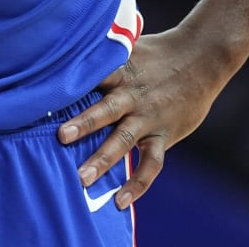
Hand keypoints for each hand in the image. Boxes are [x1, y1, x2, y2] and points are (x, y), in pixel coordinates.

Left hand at [56, 28, 232, 209]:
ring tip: (82, 179)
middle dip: (84, 123)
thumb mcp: (128, 46)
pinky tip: (121, 202)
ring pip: (124, 139)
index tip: (46, 95)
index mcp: (121, 71)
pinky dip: (138, 184)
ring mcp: (148, 117)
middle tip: (61, 137)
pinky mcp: (163, 135)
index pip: (93, 77)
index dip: (71, 86)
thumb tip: (64, 53)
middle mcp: (132, 95)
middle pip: (106, 109)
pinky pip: (151, 164)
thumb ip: (101, 56)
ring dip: (103, 159)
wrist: (202, 58)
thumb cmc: (157, 53)